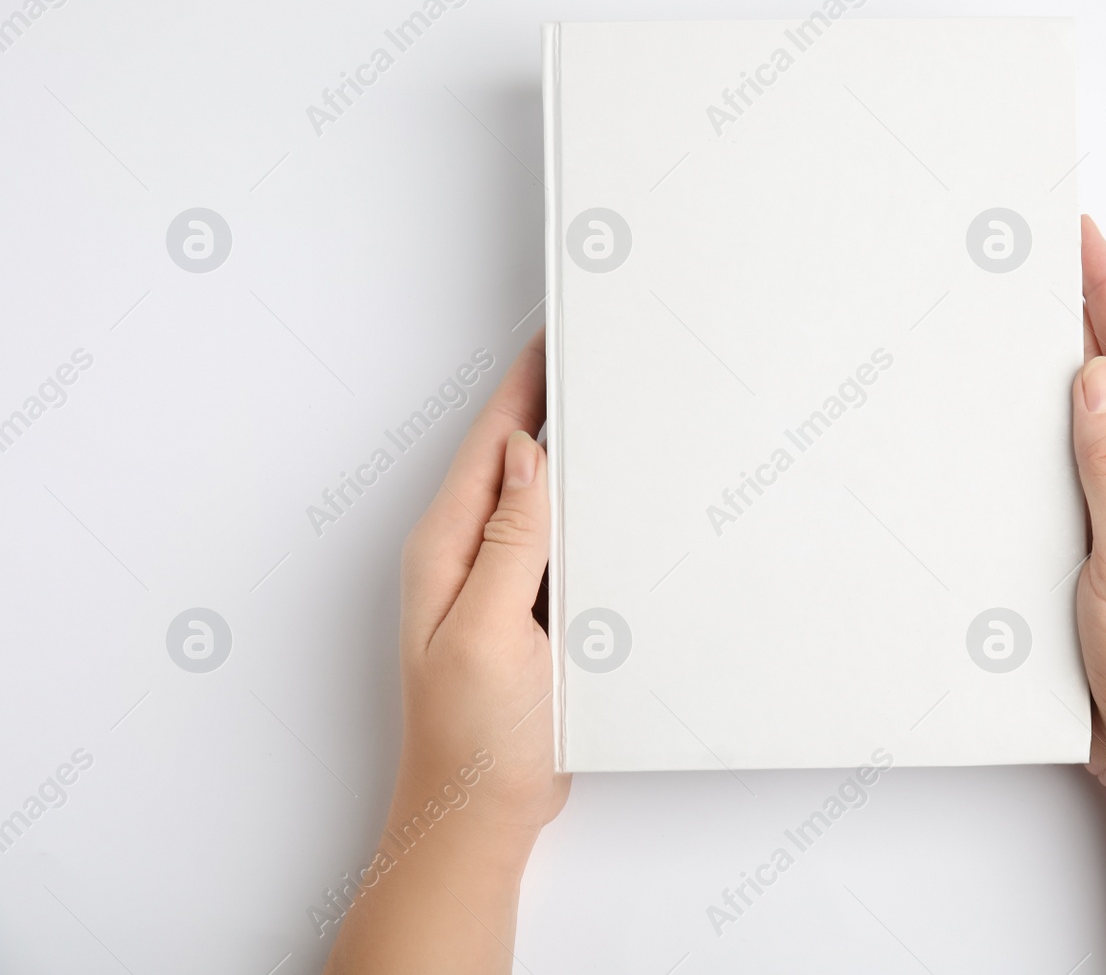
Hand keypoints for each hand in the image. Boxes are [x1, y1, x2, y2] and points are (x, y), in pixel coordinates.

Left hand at [395, 333, 567, 848]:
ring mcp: (499, 586)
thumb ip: (507, 541)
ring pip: (541, 500)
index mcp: (445, 551)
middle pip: (513, 461)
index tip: (555, 336)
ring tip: (611, 406)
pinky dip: (586, 514)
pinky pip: (560, 545)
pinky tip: (615, 499)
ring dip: (572, 457)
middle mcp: (468, 558)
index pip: (489, 445)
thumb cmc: (470, 739)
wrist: (479, 815)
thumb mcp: (486, 632)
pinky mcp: (529, 614)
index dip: (523, 386)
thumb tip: (522, 456)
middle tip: (594, 352)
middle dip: (550, 404)